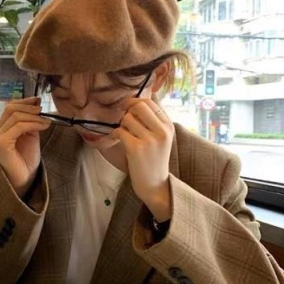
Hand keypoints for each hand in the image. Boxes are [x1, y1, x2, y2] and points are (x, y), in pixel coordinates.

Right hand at [0, 97, 50, 198]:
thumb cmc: (27, 161)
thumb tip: (37, 104)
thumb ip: (32, 121)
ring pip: (15, 116)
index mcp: (4, 127)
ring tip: (46, 121)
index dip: (25, 101)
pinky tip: (42, 126)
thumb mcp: (31, 136)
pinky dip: (32, 124)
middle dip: (29, 106)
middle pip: (11, 108)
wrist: (24, 180)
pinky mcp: (2, 143)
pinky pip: (17, 127)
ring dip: (34, 116)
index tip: (39, 100)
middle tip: (43, 110)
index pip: (10, 106)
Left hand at [111, 99, 173, 221]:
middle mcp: (162, 131)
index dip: (135, 101)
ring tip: (124, 134)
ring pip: (127, 118)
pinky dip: (115, 134)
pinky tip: (118, 140)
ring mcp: (150, 140)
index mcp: (168, 126)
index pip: (150, 102)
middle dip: (127, 110)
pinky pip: (120, 131)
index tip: (128, 108)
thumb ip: (153, 120)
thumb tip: (138, 99)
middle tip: (123, 119)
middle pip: (139, 105)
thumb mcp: (160, 138)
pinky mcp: (137, 149)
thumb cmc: (153, 159)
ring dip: (121, 124)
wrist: (154, 185)